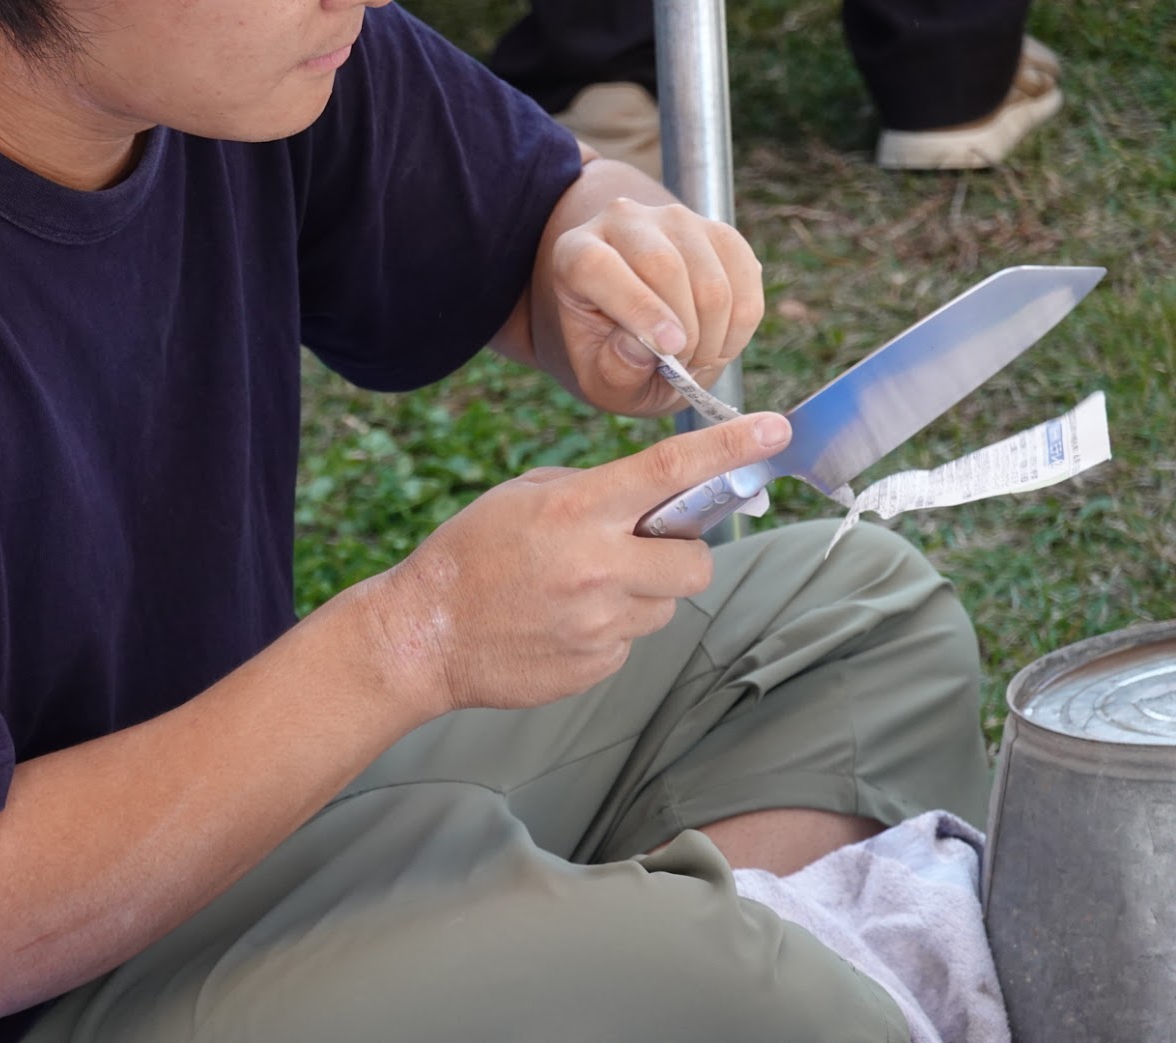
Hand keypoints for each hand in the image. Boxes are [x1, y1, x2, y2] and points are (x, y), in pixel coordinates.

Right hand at [364, 412, 790, 716]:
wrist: (424, 635)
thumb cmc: (469, 555)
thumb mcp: (522, 496)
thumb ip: (591, 490)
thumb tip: (649, 496)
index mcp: (579, 510)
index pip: (673, 470)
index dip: (732, 448)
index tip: (773, 432)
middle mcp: (598, 566)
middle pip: (697, 560)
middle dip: (682, 554)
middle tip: (643, 550)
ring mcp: (600, 622)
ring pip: (666, 605)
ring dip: (642, 594)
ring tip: (582, 591)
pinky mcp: (597, 664)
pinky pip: (632, 641)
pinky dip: (611, 629)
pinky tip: (563, 623)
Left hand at [551, 197, 763, 416]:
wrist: (645, 325)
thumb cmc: (614, 356)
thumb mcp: (602, 381)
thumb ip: (614, 372)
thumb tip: (640, 348)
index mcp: (575, 253)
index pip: (597, 266)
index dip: (636, 308)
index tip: (669, 350)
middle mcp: (623, 222)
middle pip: (663, 267)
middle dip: (684, 332)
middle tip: (683, 368)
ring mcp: (675, 219)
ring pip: (709, 277)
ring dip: (713, 334)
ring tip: (697, 359)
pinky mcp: (720, 232)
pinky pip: (745, 278)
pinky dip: (740, 324)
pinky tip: (719, 342)